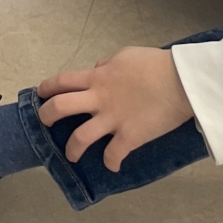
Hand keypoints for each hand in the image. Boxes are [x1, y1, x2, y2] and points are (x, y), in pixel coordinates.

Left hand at [36, 46, 195, 171]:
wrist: (181, 81)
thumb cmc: (155, 64)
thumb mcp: (124, 56)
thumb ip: (105, 66)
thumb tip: (95, 71)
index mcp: (96, 78)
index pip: (62, 81)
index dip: (47, 88)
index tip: (40, 94)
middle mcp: (99, 99)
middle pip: (61, 107)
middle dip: (47, 116)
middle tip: (45, 123)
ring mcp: (112, 119)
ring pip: (80, 138)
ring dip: (72, 149)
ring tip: (71, 156)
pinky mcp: (130, 137)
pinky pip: (114, 154)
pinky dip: (111, 162)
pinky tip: (112, 166)